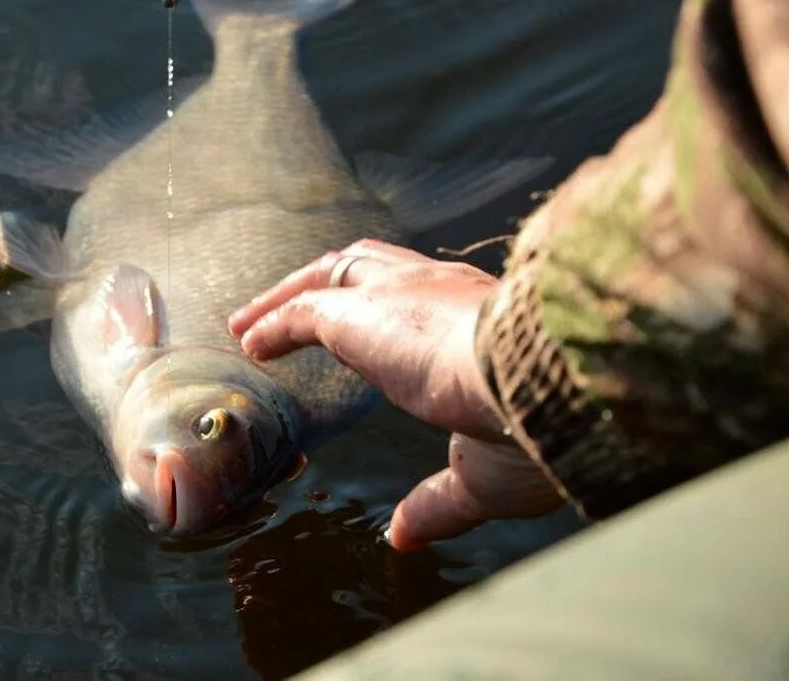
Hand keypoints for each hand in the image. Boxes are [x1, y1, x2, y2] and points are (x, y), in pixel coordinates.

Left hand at [227, 239, 563, 550]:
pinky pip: (306, 310)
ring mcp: (403, 295)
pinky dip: (274, 322)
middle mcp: (440, 291)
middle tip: (283, 314)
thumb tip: (402, 535)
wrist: (554, 383)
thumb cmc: (537, 430)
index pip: (422, 297)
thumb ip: (437, 502)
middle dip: (324, 285)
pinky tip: (250, 342)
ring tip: (247, 325)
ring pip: (334, 274)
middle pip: (369, 267)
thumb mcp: (482, 477)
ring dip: (286, 297)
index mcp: (479, 319)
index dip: (382, 311)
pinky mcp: (367, 314)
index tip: (358, 336)